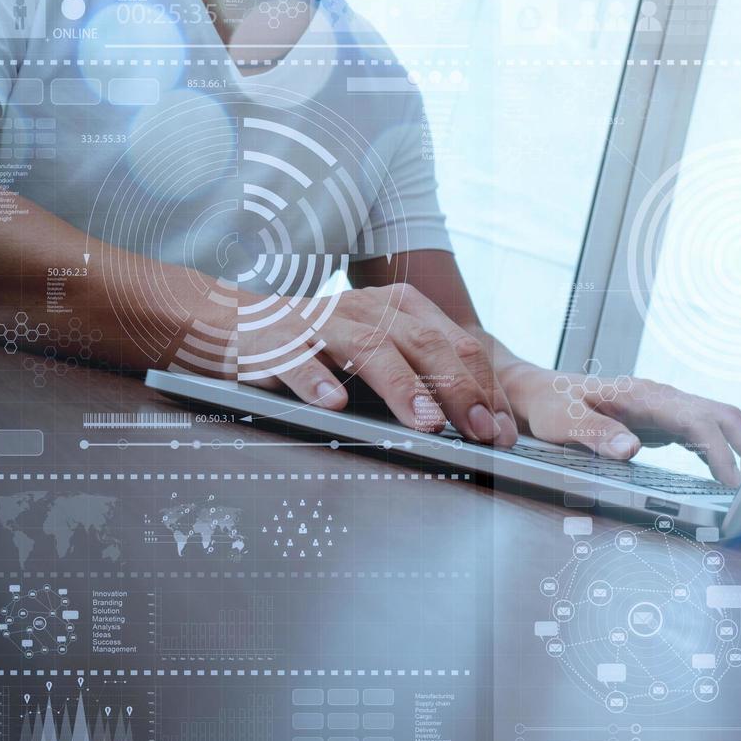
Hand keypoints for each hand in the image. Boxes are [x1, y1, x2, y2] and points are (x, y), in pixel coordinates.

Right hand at [237, 282, 519, 446]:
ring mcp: (322, 322)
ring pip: (371, 348)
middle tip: (480, 432)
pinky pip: (299, 359)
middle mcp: (368, 309)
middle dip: (459, 390)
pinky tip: (334, 404)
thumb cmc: (326, 351)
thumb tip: (485, 424)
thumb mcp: (384, 355)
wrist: (237, 324)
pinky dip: (316, 381)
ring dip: (403, 388)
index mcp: (402, 308)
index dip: (485, 389)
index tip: (503, 432)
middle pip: (425, 344)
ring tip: (426, 423)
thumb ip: (428, 378)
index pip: (459, 345)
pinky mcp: (276, 340)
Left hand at [500, 363, 740, 486]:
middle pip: (721, 413)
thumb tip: (632, 450)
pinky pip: (702, 432)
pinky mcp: (662, 420)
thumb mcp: (563, 421)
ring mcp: (664, 407)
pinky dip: (721, 452)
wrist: (541, 391)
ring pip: (717, 421)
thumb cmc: (550, 404)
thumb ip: (596, 434)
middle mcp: (661, 397)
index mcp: (642, 396)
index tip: (732, 480)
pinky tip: (726, 475)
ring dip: (740, 448)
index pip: (697, 420)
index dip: (720, 450)